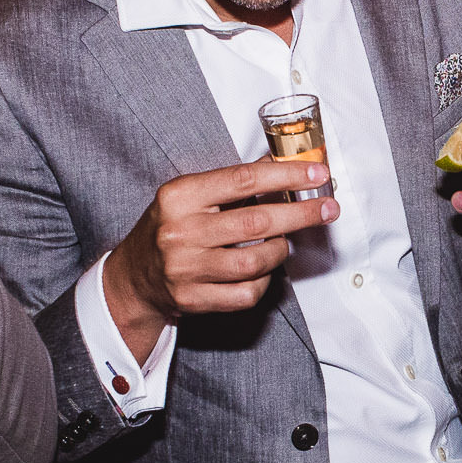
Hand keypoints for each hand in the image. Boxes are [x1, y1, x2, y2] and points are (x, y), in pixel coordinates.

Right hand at [105, 159, 339, 358]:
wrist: (133, 277)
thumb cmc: (171, 228)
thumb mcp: (191, 196)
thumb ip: (234, 181)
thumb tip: (282, 163)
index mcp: (180, 196)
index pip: (243, 179)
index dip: (285, 175)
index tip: (317, 173)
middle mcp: (181, 231)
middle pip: (256, 222)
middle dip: (301, 214)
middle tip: (328, 209)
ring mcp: (185, 269)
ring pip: (255, 262)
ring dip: (280, 251)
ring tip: (283, 243)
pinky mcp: (192, 299)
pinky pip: (246, 294)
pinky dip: (264, 282)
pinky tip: (263, 272)